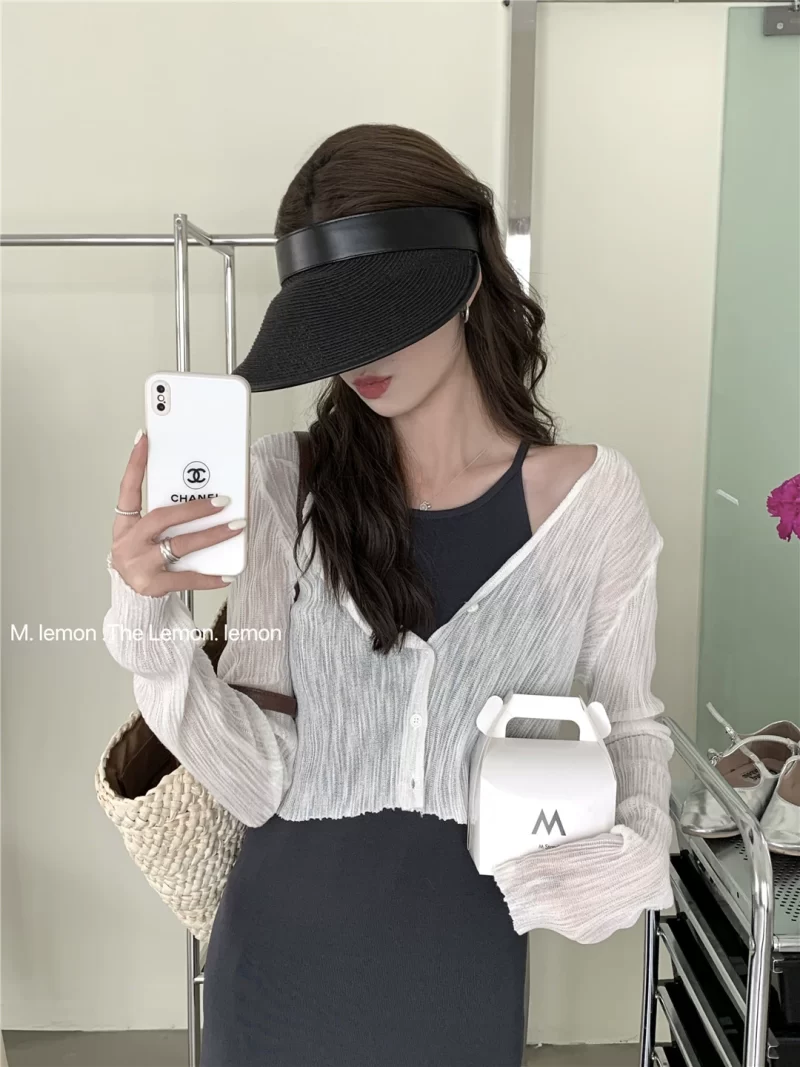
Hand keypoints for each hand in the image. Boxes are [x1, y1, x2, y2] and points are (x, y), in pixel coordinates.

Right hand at [109, 430, 244, 595]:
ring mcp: (139, 564)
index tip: (145, 440)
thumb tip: (201, 496)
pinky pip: (186, 578)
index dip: (135, 464)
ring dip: (211, 535)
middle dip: (194, 508)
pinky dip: (209, 577)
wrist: (132, 598)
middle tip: (222, 501)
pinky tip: (227, 574)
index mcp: (125, 525)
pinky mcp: (153, 585)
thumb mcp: (145, 534)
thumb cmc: (143, 558)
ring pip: (179, 545)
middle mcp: (128, 542)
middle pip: (162, 518)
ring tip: (235, 528)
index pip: (128, 489)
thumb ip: (165, 517)